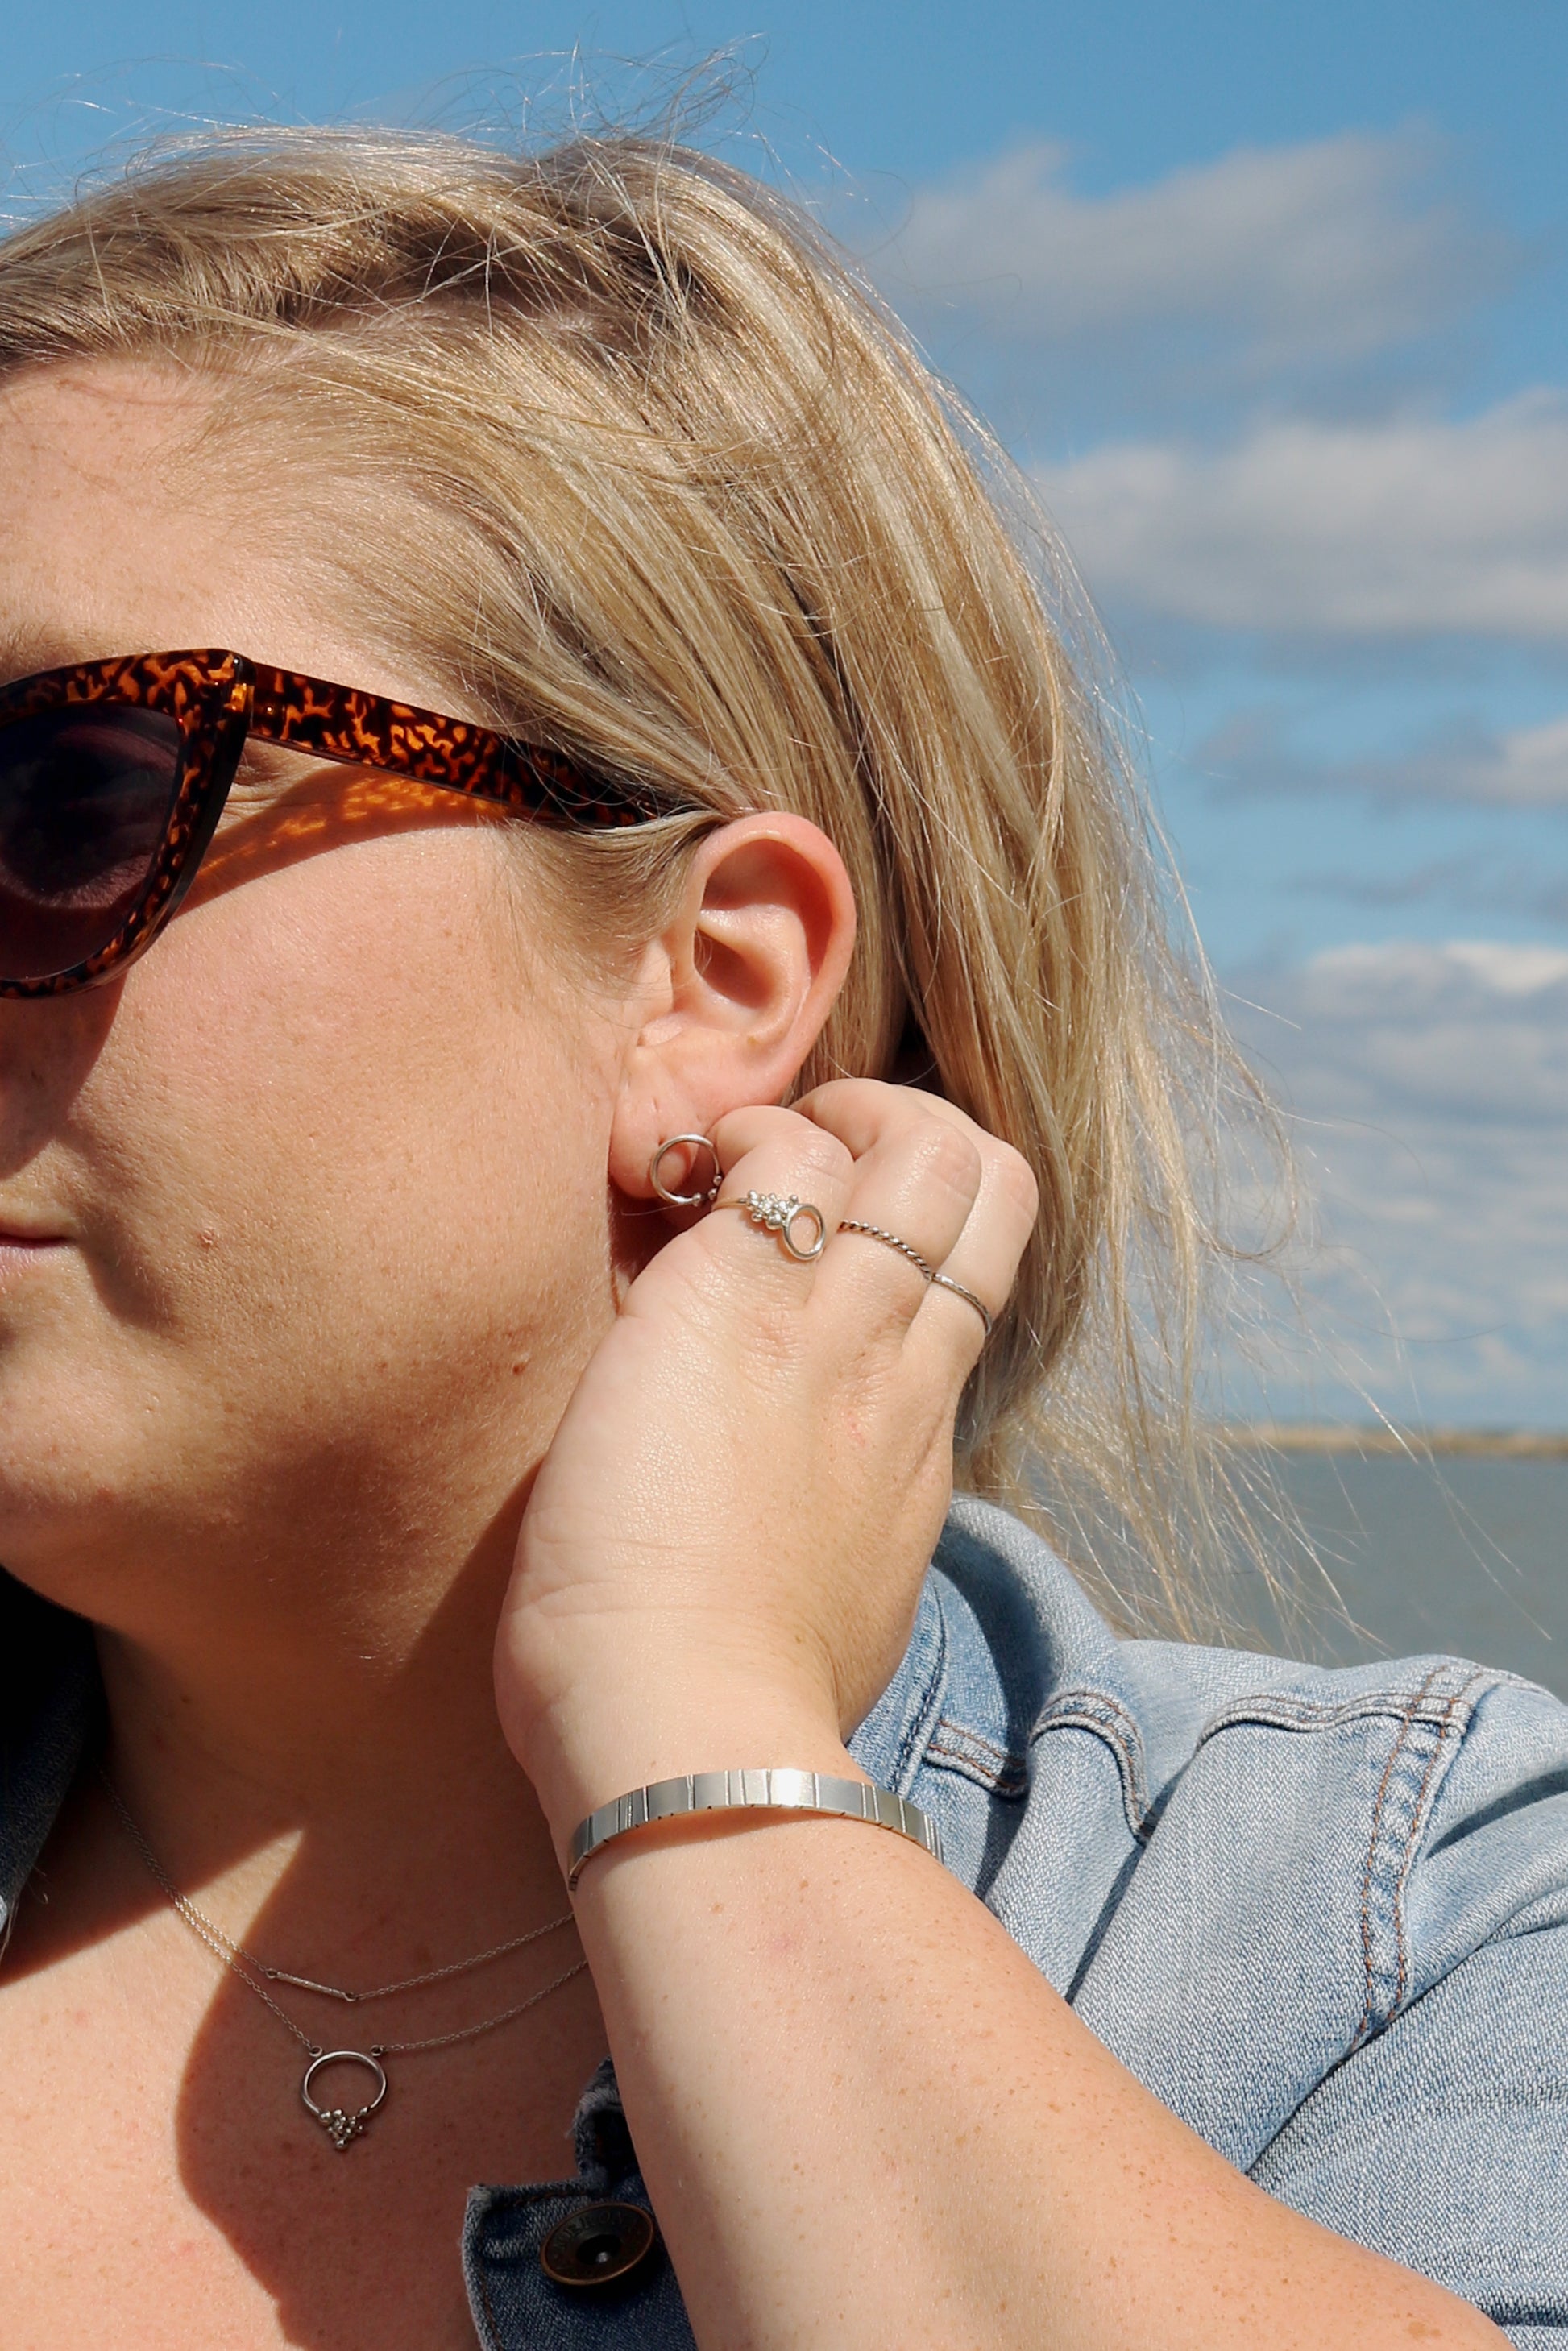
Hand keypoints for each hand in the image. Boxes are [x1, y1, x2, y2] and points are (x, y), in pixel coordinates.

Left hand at [493, 1078, 1036, 1841]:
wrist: (687, 1734)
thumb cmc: (729, 1700)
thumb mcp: (835, 1598)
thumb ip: (840, 1523)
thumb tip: (816, 1519)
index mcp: (919, 1434)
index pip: (979, 1267)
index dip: (921, 1217)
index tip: (828, 1241)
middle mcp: (902, 1366)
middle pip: (989, 1176)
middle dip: (903, 1130)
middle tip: (791, 1172)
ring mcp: (832, 1328)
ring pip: (922, 1142)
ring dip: (825, 1120)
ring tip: (729, 1171)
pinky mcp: (734, 1302)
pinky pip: (782, 1156)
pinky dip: (733, 1143)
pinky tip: (666, 1192)